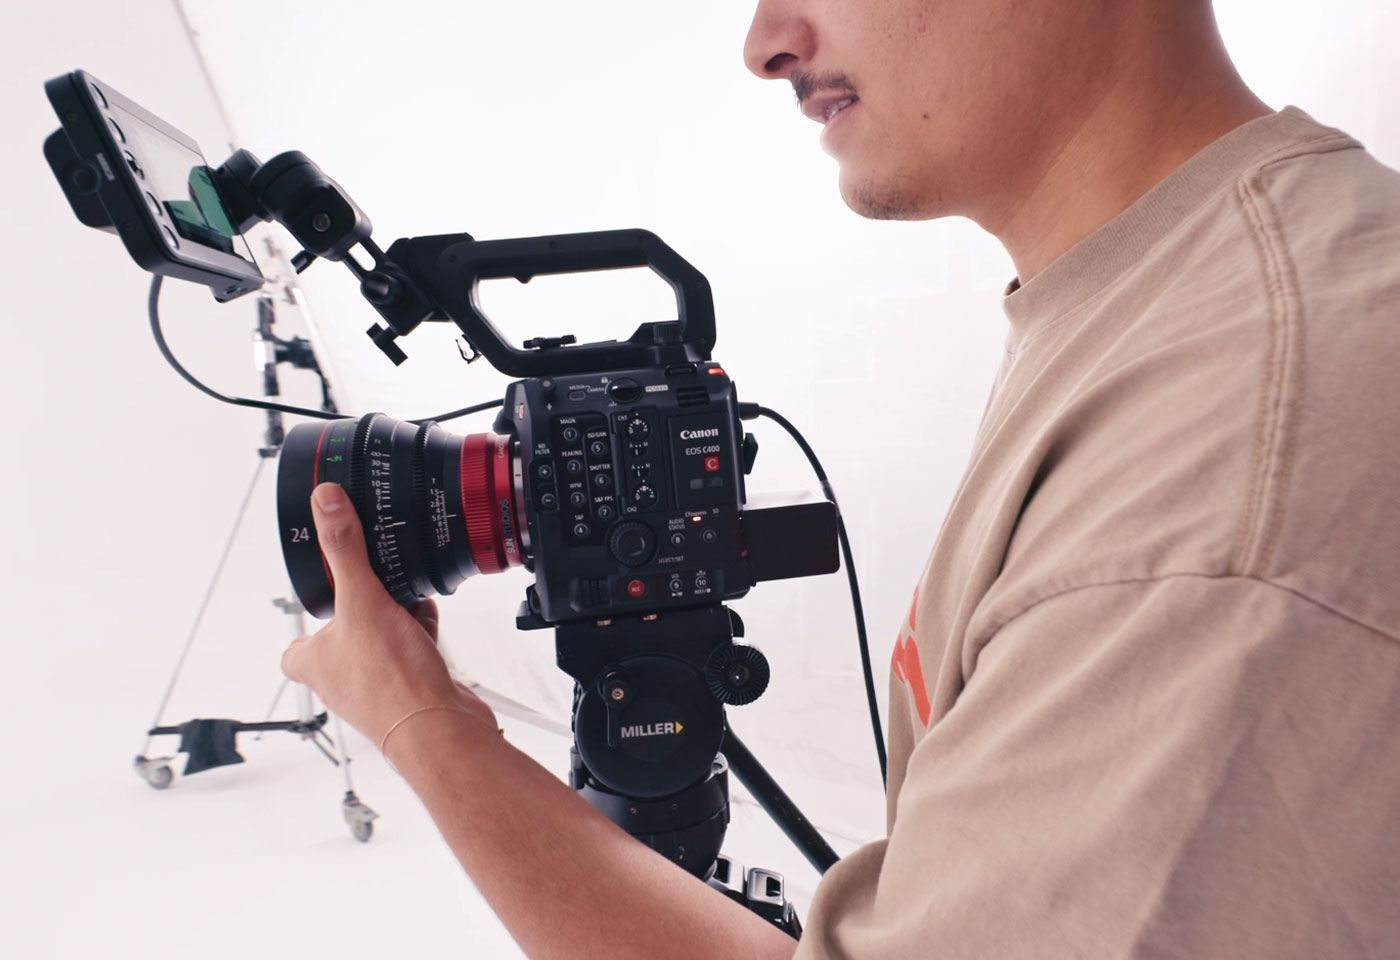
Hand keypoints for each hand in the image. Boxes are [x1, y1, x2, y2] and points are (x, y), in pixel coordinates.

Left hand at [280, 482, 497, 747]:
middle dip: (369, 604)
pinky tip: (430, 622)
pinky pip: (412, 648)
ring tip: (408, 602)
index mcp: (312, 661)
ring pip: (383, 636)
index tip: (325, 591)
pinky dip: (422, 631)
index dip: (310, 616)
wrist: (439, 728)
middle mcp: (339, 676)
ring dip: (398, 616)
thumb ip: (345, 549)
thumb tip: (327, 504)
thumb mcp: (362, 599)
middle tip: (377, 584)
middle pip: (348, 628)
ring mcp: (375, 682)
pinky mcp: (410, 685)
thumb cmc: (391, 684)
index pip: (296, 639)